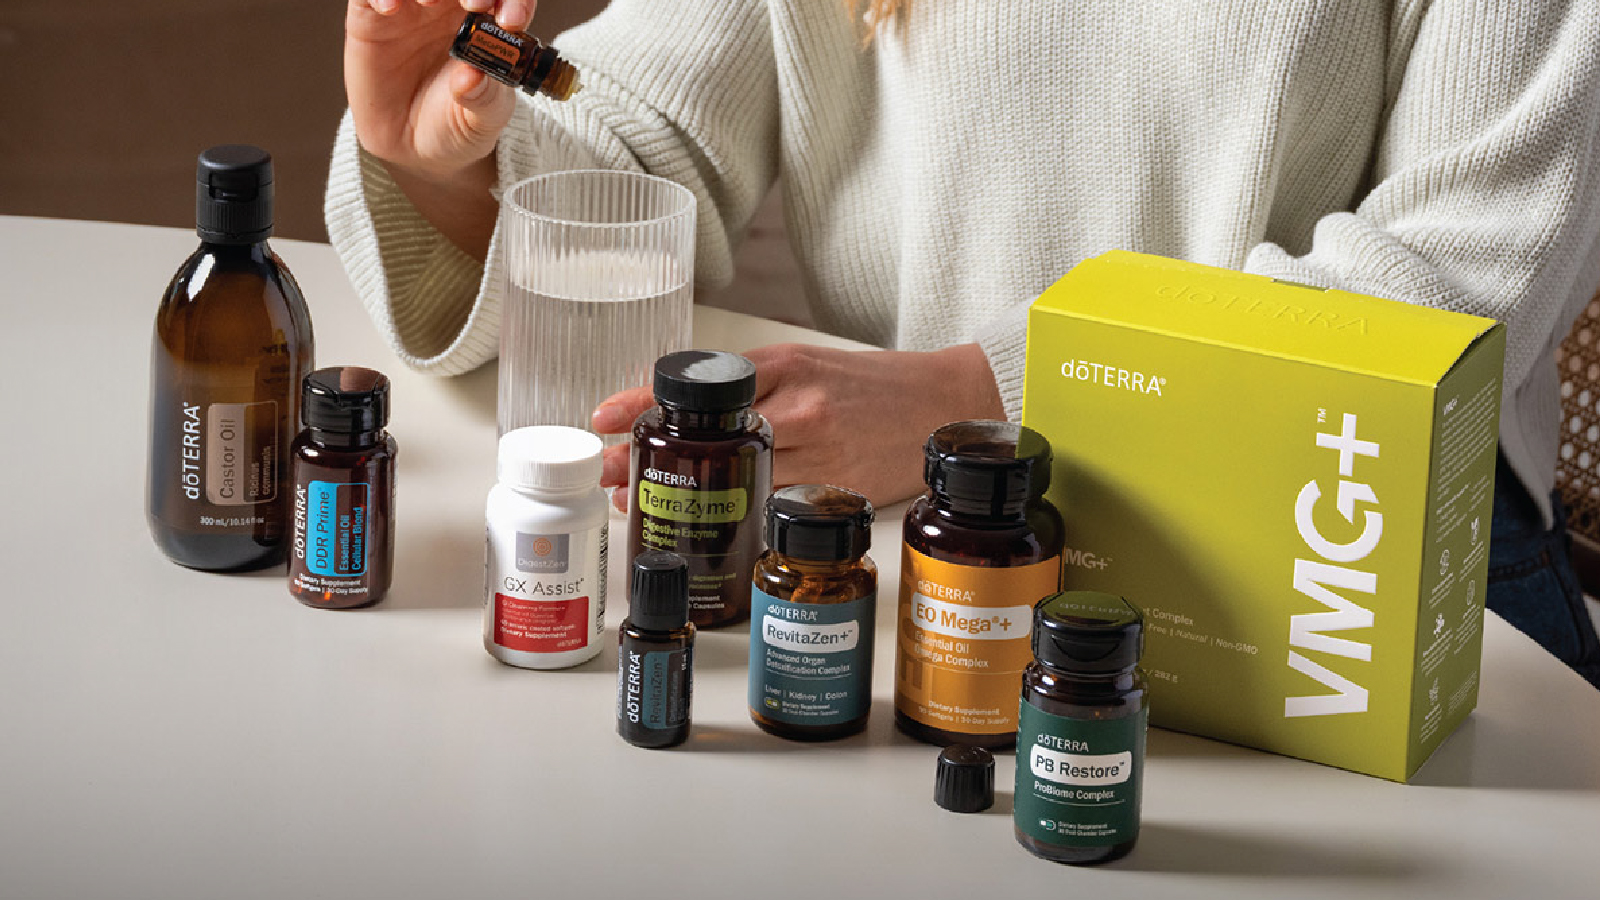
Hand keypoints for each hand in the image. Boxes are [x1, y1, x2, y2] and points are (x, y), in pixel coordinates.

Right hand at [345, 0, 534, 254]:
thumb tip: (472, 76)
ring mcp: (413, 7)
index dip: (515, 2)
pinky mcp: (373, 16)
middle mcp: (452, 8)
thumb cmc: (456, 124)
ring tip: (429, 0)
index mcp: (489, 25)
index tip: (512, 22)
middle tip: (474, 3)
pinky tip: (390, 8)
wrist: (411, 145)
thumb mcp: (480, 121)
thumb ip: (483, 99)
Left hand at [591, 343, 1006, 511]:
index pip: (704, 386)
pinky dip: (738, 516)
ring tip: (642, 504)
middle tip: (611, 475)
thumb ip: (755, 384)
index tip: (603, 417)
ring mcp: (820, 452)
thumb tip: (688, 410)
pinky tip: (711, 525)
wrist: (950, 403)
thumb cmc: (877, 385)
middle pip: (710, 440)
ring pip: (737, 481)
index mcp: (788, 367)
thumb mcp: (810, 364)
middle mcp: (800, 408)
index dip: (646, 401)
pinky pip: (776, 507)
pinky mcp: (838, 489)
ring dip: (686, 496)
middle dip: (653, 458)